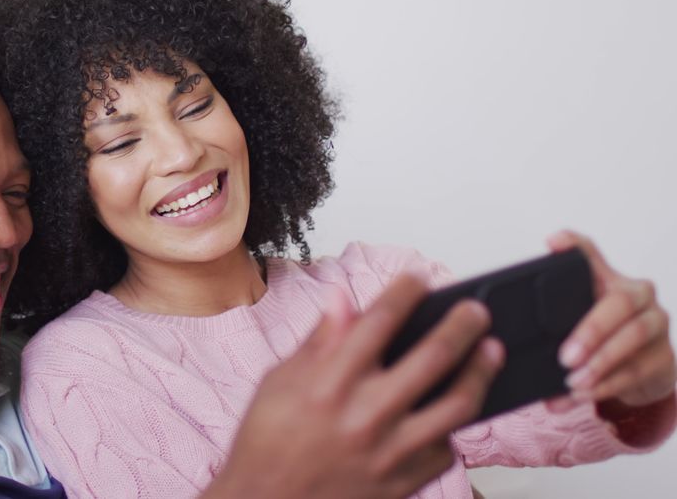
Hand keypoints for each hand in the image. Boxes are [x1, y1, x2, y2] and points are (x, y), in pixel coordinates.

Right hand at [203, 275, 504, 498]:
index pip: (380, 320)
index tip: (418, 279)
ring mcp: (389, 451)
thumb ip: (319, 341)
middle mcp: (365, 414)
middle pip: (433, 357)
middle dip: (462, 325)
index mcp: (330, 382)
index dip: (406, 292)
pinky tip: (451, 412)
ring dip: (480, 371)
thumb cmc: (267, 442)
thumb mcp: (279, 381)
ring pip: (457, 405)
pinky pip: (445, 451)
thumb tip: (341, 299)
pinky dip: (452, 430)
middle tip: (476, 311)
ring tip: (491, 352)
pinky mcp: (402, 482)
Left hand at [550, 230, 676, 407]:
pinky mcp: (664, 356)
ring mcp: (657, 325)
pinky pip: (638, 370)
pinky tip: (584, 395)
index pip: (592, 255)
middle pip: (621, 303)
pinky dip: (607, 386)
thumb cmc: (603, 337)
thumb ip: (556, 306)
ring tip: (572, 382)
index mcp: (611, 280)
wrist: (640, 372)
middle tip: (565, 357)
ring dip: (600, 364)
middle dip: (592, 331)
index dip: (574, 245)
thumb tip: (537, 285)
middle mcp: (641, 296)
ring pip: (633, 338)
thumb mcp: (576, 320)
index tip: (554, 242)